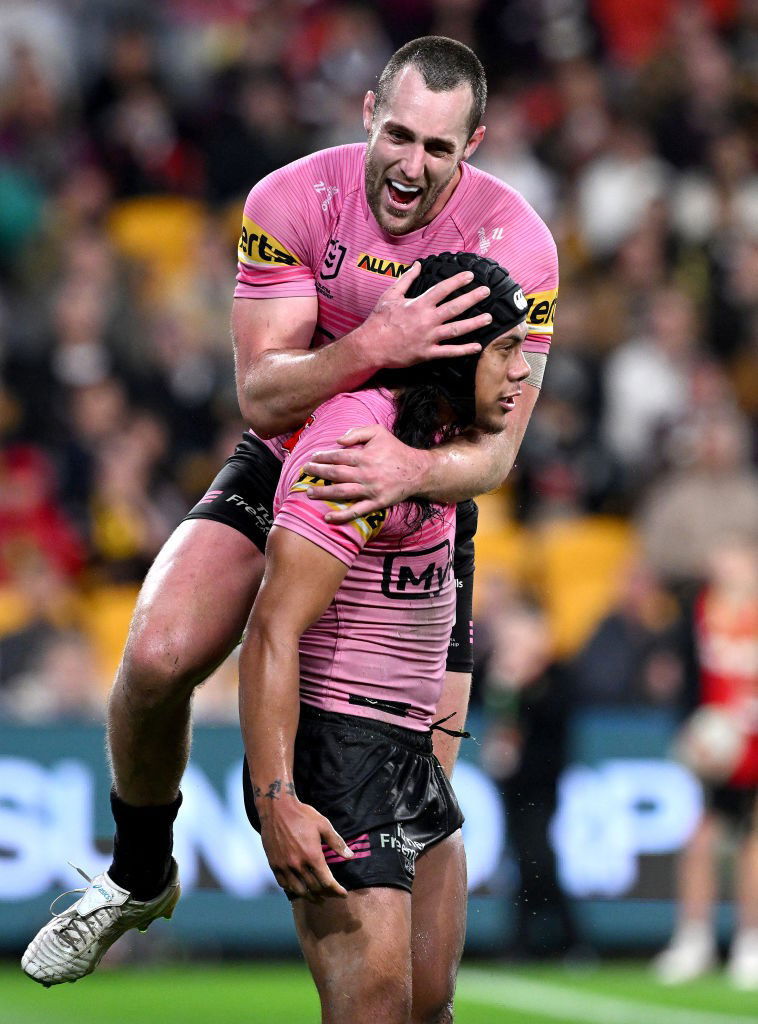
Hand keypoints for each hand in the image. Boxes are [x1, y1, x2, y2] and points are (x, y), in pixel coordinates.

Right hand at [259, 798, 353, 900]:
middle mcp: (298, 864)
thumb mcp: (323, 825)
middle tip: (332, 896)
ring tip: (317, 898)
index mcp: (312, 855)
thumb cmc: (302, 815)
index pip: (327, 882)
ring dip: (310, 897)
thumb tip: (350, 856)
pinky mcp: (274, 864)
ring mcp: (284, 866)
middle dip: (326, 895)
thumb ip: (337, 842)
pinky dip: (292, 890)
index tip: (343, 894)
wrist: (277, 808)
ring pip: (298, 890)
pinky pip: (284, 884)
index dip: (336, 891)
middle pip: (314, 888)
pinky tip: (298, 889)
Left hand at [303, 424, 428, 522]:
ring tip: (309, 492)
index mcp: (365, 456)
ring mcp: (371, 490)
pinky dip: (342, 516)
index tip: (312, 458)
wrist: (417, 471)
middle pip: (336, 474)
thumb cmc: (396, 450)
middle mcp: (366, 473)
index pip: (338, 456)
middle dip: (318, 473)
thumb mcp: (378, 432)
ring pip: (342, 492)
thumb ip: (357, 432)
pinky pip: (357, 511)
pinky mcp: (377, 503)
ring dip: (323, 493)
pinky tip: (328, 517)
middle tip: (305, 472)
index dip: (323, 457)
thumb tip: (338, 440)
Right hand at [360, 260, 491, 369]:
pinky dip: (464, 350)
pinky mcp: (427, 353)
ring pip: (456, 329)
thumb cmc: (379, 320)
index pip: (442, 289)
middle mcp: (427, 320)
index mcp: (419, 304)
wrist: (370, 345)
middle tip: (486, 292)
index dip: (458, 281)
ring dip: (474, 323)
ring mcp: (428, 337)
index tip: (470, 276)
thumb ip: (406, 279)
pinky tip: (477, 346)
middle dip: (472, 298)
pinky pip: (449, 352)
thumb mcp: (390, 294)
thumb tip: (417, 265)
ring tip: (489, 318)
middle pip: (455, 307)